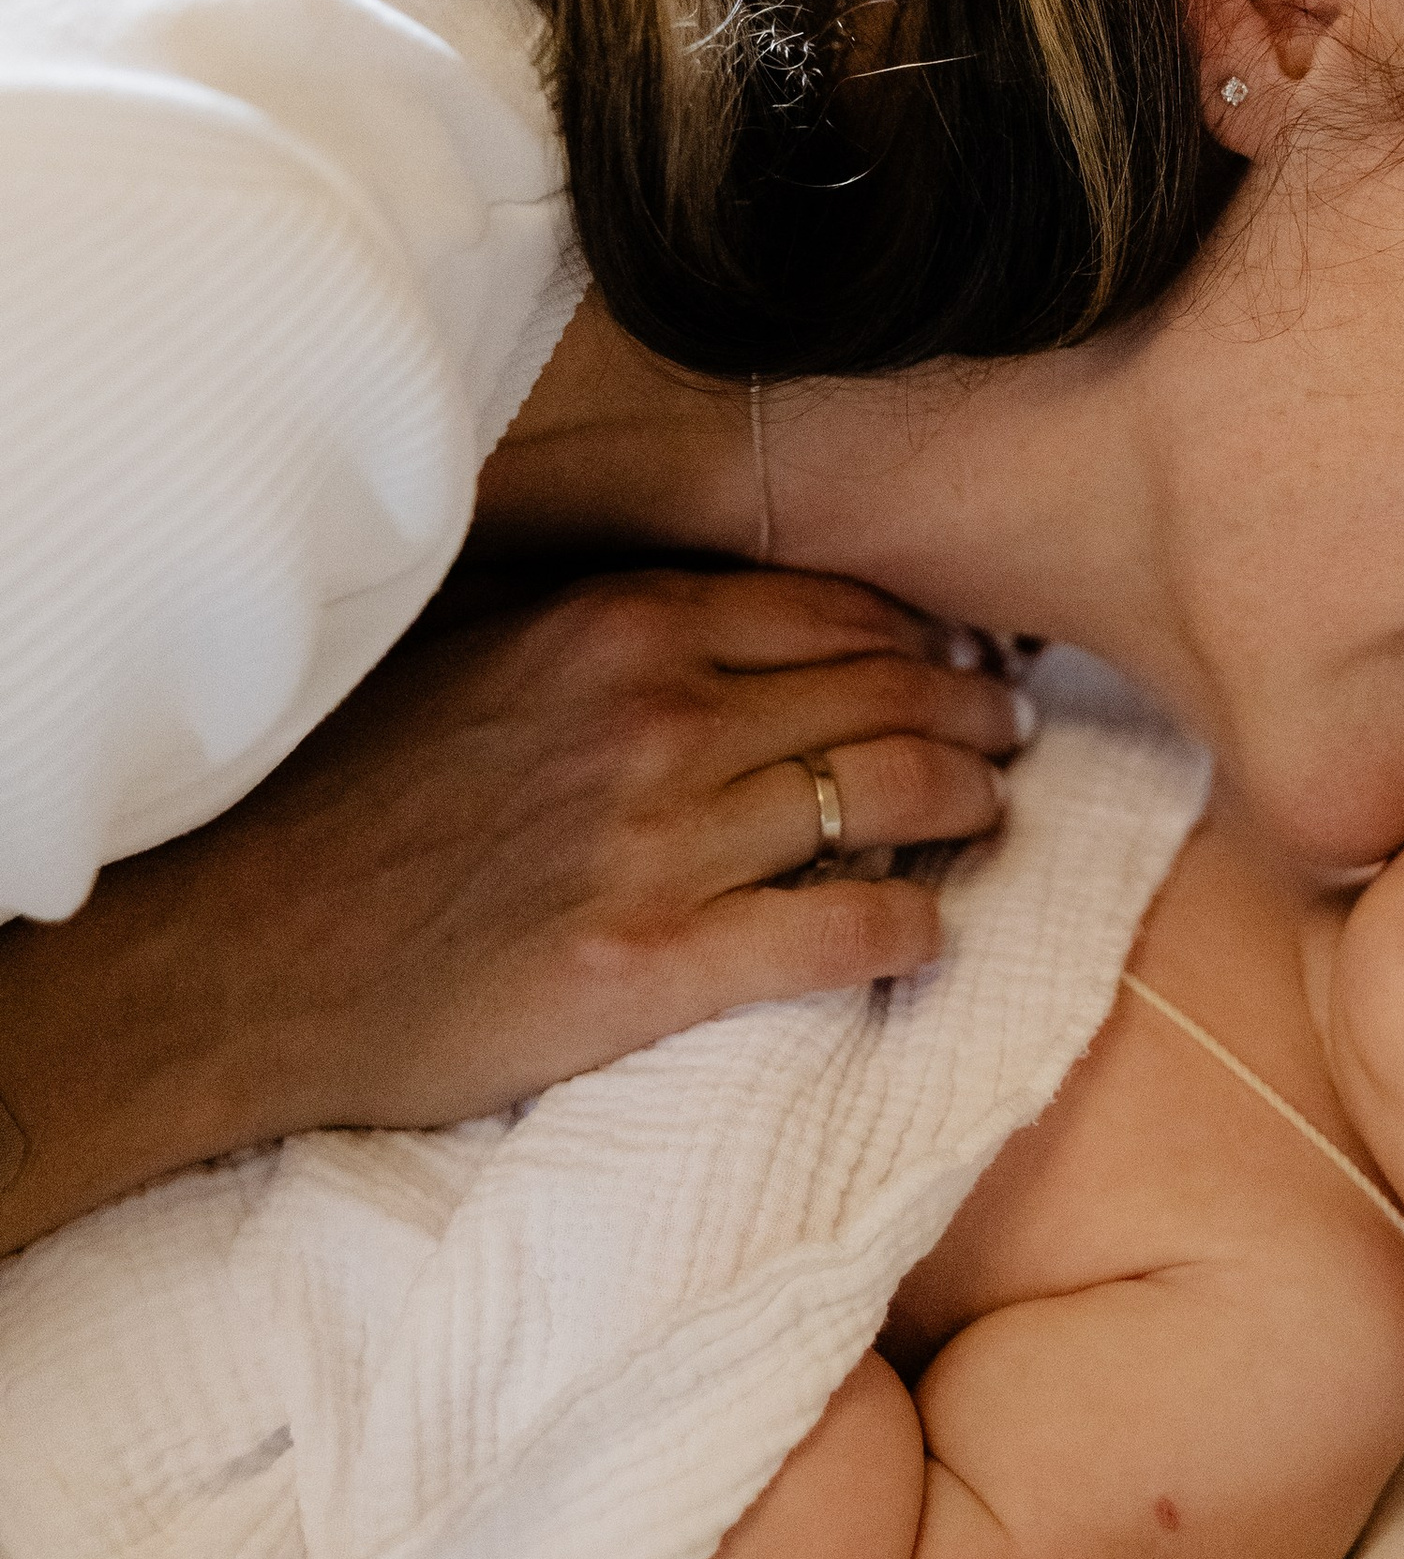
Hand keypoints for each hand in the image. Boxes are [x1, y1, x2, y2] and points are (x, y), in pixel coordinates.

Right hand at [0, 566, 1029, 1251]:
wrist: (238, 955)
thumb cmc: (344, 798)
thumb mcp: (463, 646)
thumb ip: (581, 606)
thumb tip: (696, 593)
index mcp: (617, 626)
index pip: (830, 612)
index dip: (918, 636)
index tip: (964, 655)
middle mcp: (659, 716)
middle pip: (881, 694)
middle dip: (969, 712)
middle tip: (1010, 733)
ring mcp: (664, 841)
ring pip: (883, 800)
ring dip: (967, 806)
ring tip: (994, 816)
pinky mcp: (656, 965)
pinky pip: (838, 934)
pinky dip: (907, 929)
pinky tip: (928, 933)